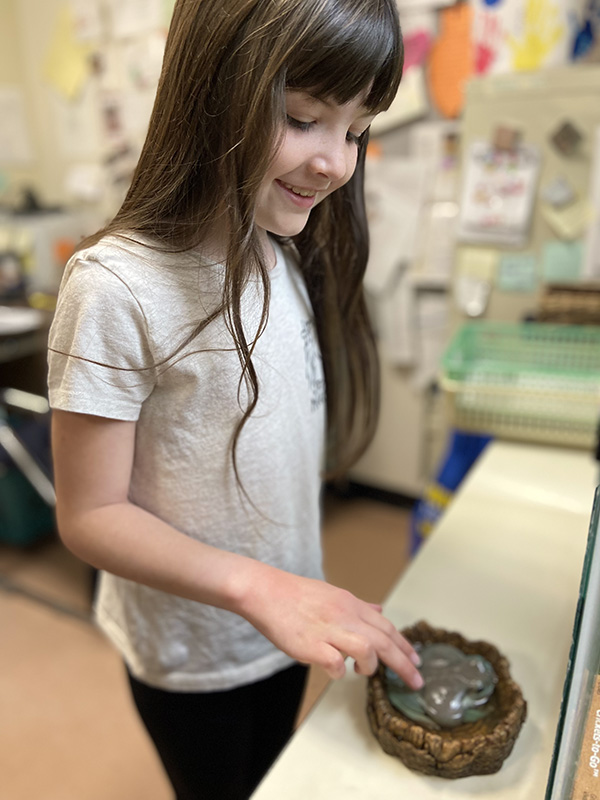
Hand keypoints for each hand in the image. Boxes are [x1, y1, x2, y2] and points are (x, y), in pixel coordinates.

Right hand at [239, 566, 423, 688]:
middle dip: (403, 663)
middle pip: (383, 640)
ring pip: (366, 648)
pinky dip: (338, 671)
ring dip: (369, 665)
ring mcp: (327, 629)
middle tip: (416, 680)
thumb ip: (358, 606)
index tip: (416, 660)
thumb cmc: (295, 594)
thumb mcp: (333, 594)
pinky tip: (334, 670)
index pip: (386, 627)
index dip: (404, 645)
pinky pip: (334, 663)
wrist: (265, 590)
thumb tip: (379, 610)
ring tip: (363, 672)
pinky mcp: (310, 644)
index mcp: (350, 604)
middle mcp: (344, 615)